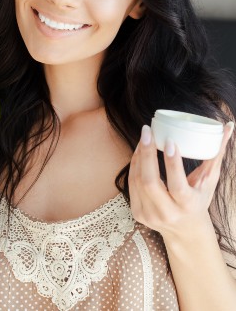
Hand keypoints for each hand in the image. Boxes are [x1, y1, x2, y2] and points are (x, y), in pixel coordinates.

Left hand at [128, 122, 233, 240]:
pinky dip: (134, 164)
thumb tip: (227, 126)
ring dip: (138, 155)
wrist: (184, 231)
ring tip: (144, 136)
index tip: (168, 141)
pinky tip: (138, 150)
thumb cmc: (199, 200)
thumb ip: (217, 153)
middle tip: (148, 130)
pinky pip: (131, 183)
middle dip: (146, 153)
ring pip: (138, 180)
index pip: (177, 185)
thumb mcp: (209, 180)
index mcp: (187, 206)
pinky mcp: (137, 212)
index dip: (171, 163)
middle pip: (150, 182)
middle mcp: (167, 213)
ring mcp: (149, 215)